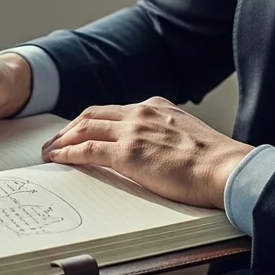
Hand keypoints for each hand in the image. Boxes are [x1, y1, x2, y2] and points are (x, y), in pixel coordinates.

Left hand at [41, 97, 253, 208]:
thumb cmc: (214, 161)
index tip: (80, 131)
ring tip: (49, 152)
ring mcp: (133, 131)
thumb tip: (158, 151)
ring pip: (84, 128)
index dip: (92, 121)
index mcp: (155, 106)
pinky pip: (87, 150)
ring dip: (62, 140)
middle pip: (93, 114)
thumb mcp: (188, 134)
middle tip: (55, 141)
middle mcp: (141, 112)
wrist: (226, 168)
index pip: (114, 110)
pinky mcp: (127, 153)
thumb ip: (167, 135)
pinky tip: (58, 160)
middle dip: (70, 127)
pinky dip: (67, 153)